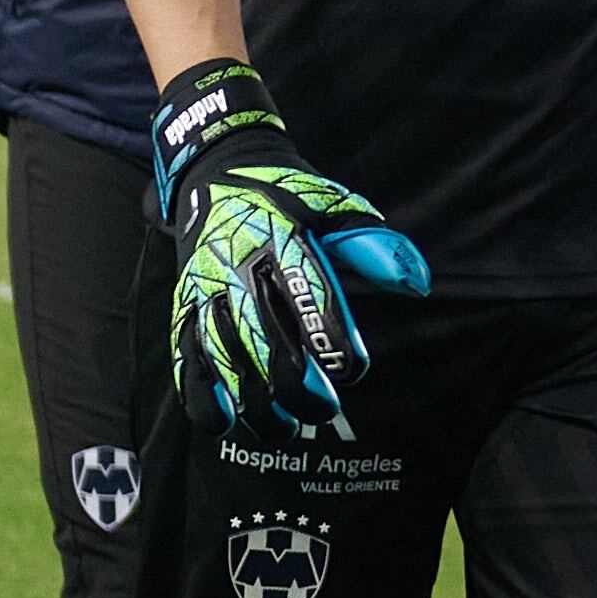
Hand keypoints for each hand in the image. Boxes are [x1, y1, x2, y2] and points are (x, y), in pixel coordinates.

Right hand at [152, 59, 430, 436]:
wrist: (213, 171)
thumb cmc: (286, 197)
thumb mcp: (334, 206)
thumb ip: (373, 246)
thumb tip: (415, 283)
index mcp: (281, 239)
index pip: (308, 296)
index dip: (331, 341)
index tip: (352, 370)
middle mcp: (236, 266)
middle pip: (261, 337)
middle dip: (293, 385)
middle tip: (324, 408)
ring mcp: (203, 289)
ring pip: (220, 354)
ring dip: (250, 400)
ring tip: (283, 427)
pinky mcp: (181, 307)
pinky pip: (184, 357)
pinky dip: (199, 394)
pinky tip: (224, 422)